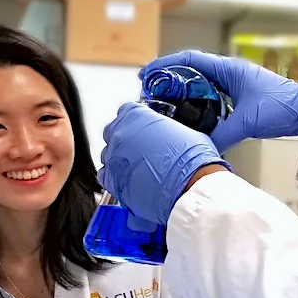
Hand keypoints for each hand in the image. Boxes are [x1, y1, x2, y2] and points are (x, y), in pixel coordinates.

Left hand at [99, 102, 227, 224]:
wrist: (190, 186)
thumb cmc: (192, 159)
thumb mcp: (184, 131)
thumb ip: (165, 130)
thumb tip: (167, 136)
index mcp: (135, 115)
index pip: (126, 111)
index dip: (135, 121)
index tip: (142, 129)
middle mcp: (119, 132)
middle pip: (113, 132)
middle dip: (125, 140)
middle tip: (142, 150)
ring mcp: (113, 156)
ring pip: (108, 154)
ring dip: (120, 159)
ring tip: (139, 169)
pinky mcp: (111, 180)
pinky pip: (105, 175)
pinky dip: (116, 178)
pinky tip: (131, 181)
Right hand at [140, 51, 297, 151]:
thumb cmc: (284, 107)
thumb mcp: (249, 122)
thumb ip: (223, 135)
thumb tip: (201, 147)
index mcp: (228, 68)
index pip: (189, 60)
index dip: (164, 65)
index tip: (146, 75)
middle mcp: (229, 72)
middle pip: (190, 69)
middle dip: (167, 78)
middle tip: (148, 91)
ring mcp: (235, 83)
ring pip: (200, 82)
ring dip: (181, 89)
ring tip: (162, 102)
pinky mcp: (240, 95)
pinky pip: (211, 94)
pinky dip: (197, 100)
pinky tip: (189, 114)